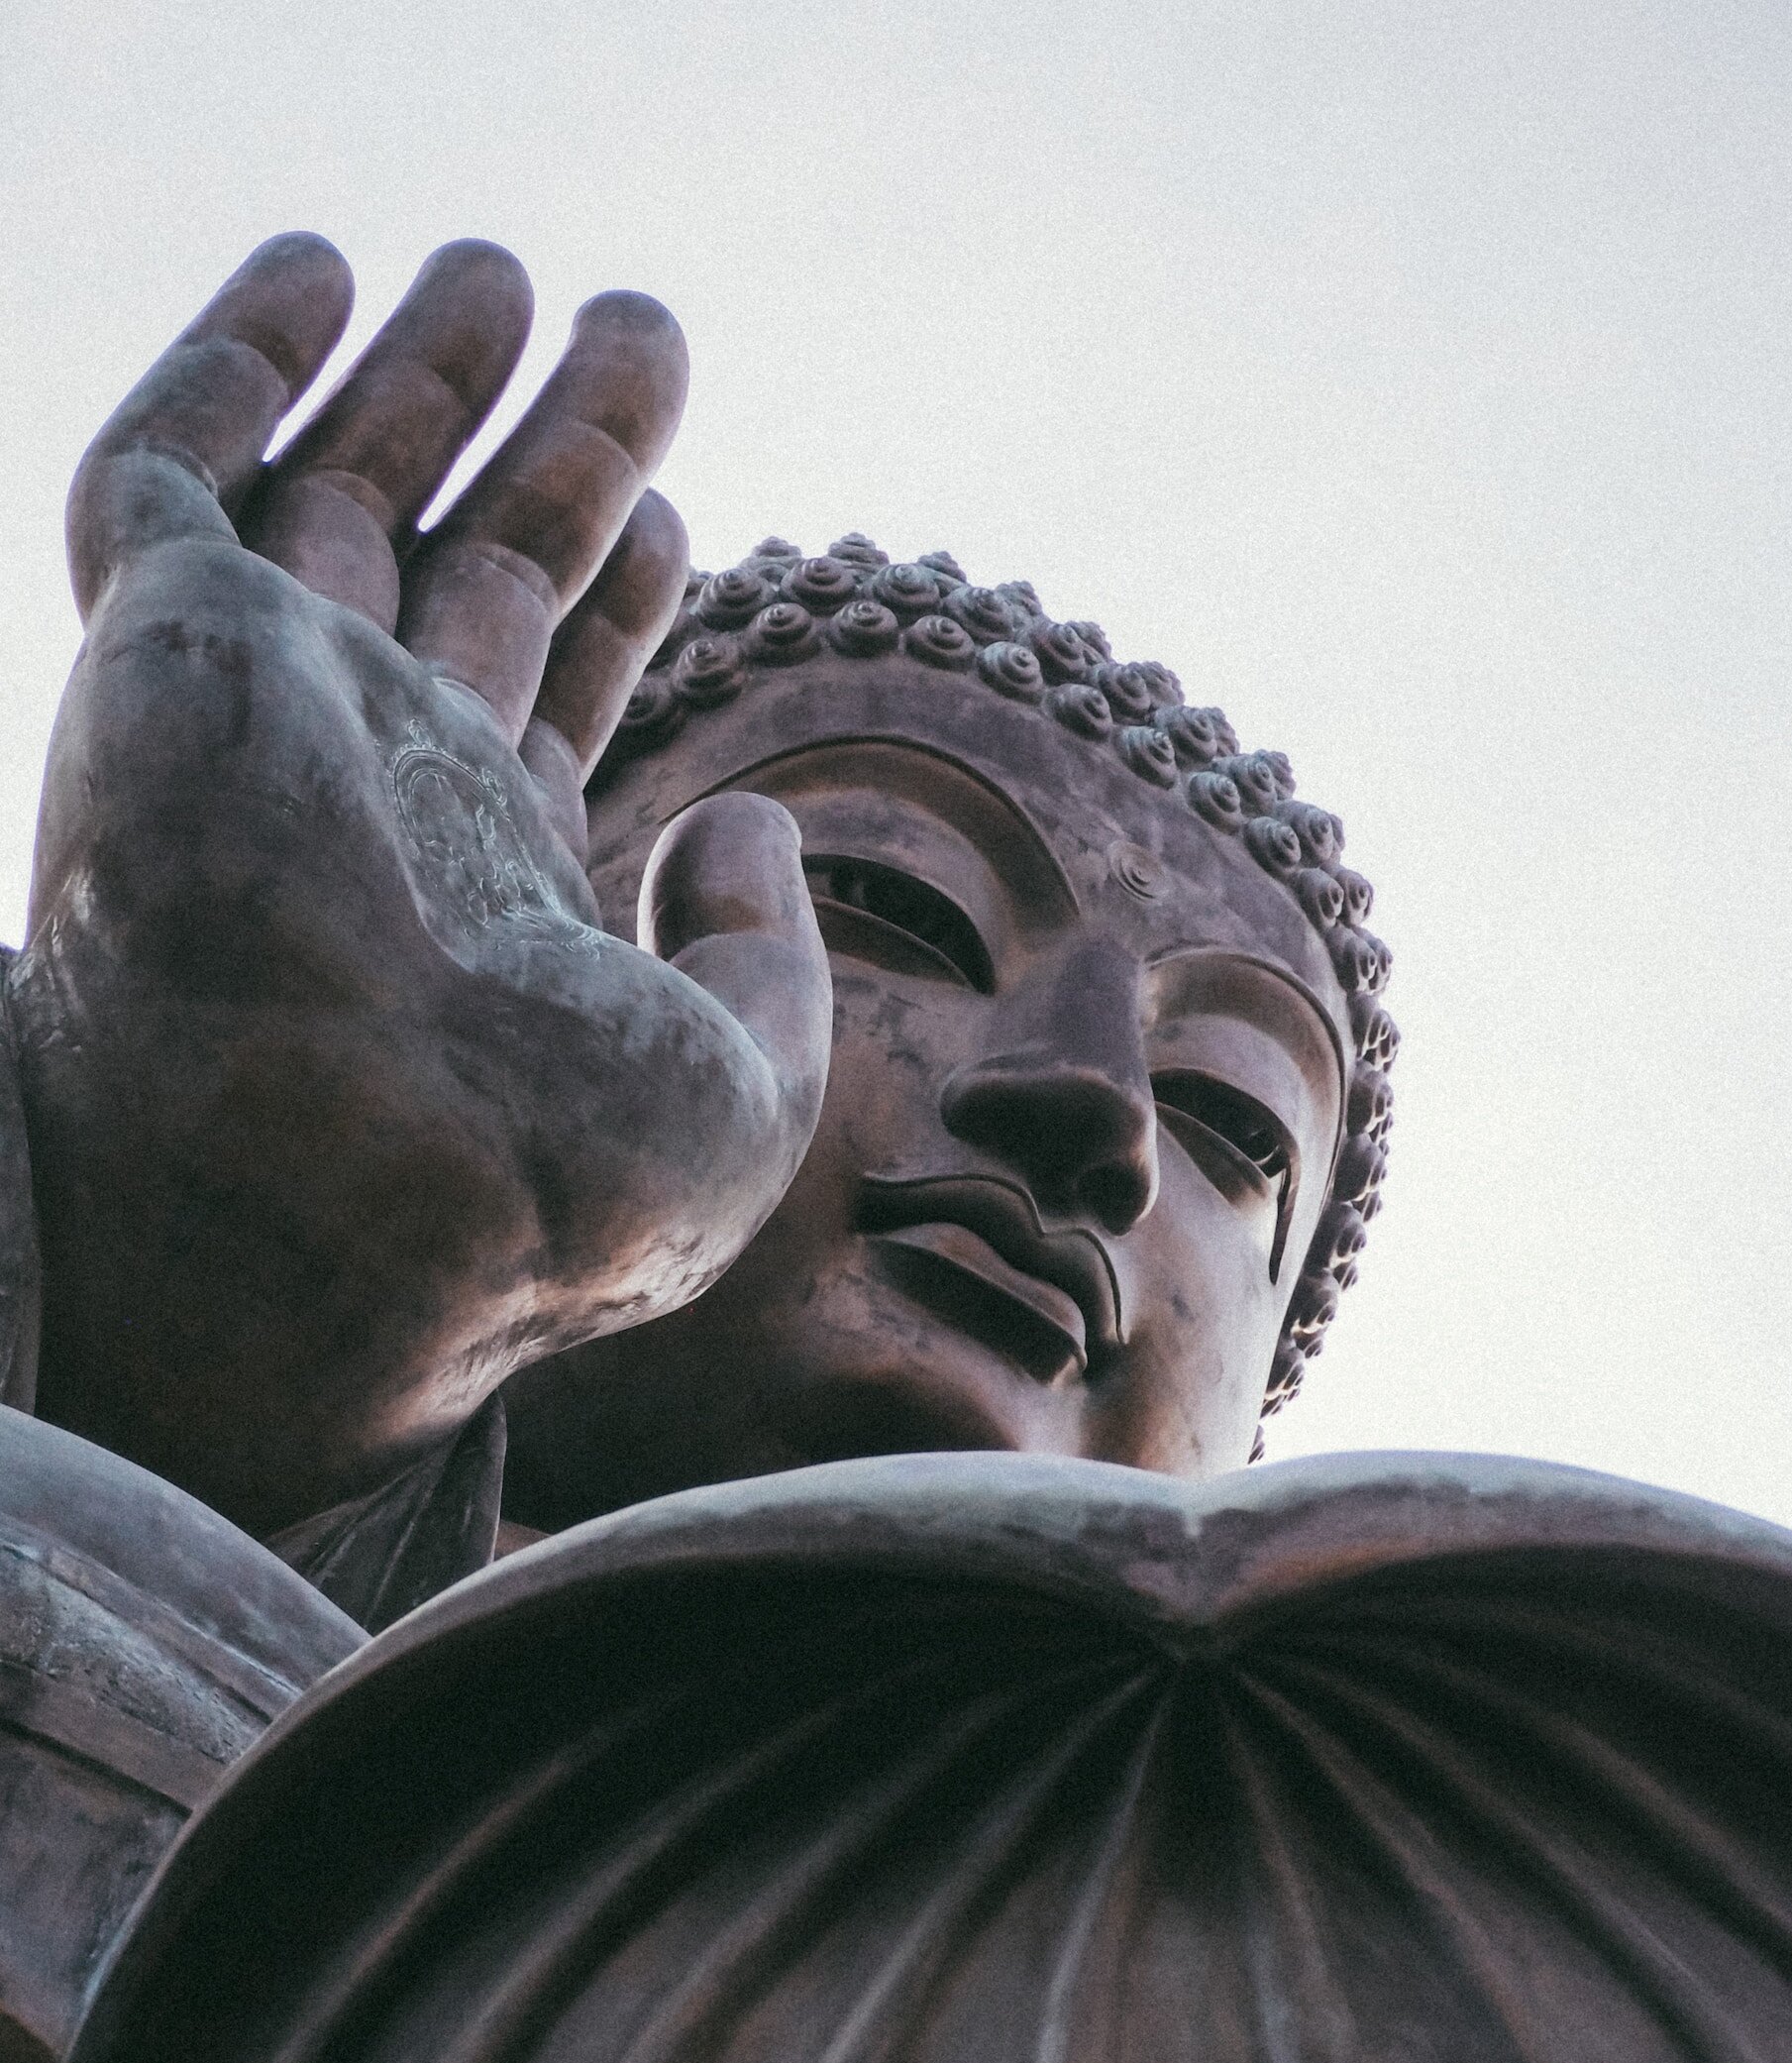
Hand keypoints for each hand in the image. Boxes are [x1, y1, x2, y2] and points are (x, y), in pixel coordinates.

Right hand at [9, 235, 830, 1534]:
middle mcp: (373, 789)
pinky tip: (316, 271)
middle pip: (469, 573)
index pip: (552, 699)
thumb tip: (746, 816)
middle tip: (641, 326)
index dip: (614, 600)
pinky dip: (230, 362)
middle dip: (552, 451)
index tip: (674, 514)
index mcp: (490, 885)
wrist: (350, 1202)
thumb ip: (768, 952)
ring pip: (334, 496)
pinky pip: (164, 467)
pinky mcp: (164, 647)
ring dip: (416, 379)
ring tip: (511, 269)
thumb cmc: (550, 1187)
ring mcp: (264, 712)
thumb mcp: (744, 1088)